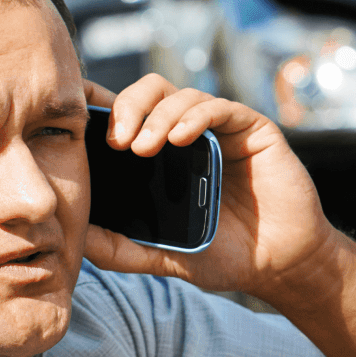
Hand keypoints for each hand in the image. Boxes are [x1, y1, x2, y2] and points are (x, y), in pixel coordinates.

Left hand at [82, 75, 338, 298]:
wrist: (279, 264)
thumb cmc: (224, 256)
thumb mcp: (163, 257)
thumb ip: (121, 250)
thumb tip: (77, 237)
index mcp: (163, 156)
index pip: (127, 114)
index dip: (100, 104)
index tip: (76, 120)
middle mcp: (189, 134)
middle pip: (150, 92)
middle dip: (126, 107)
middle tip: (115, 141)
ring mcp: (220, 129)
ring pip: (179, 94)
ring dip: (156, 115)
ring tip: (143, 147)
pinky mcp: (251, 128)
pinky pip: (218, 107)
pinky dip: (194, 117)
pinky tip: (179, 139)